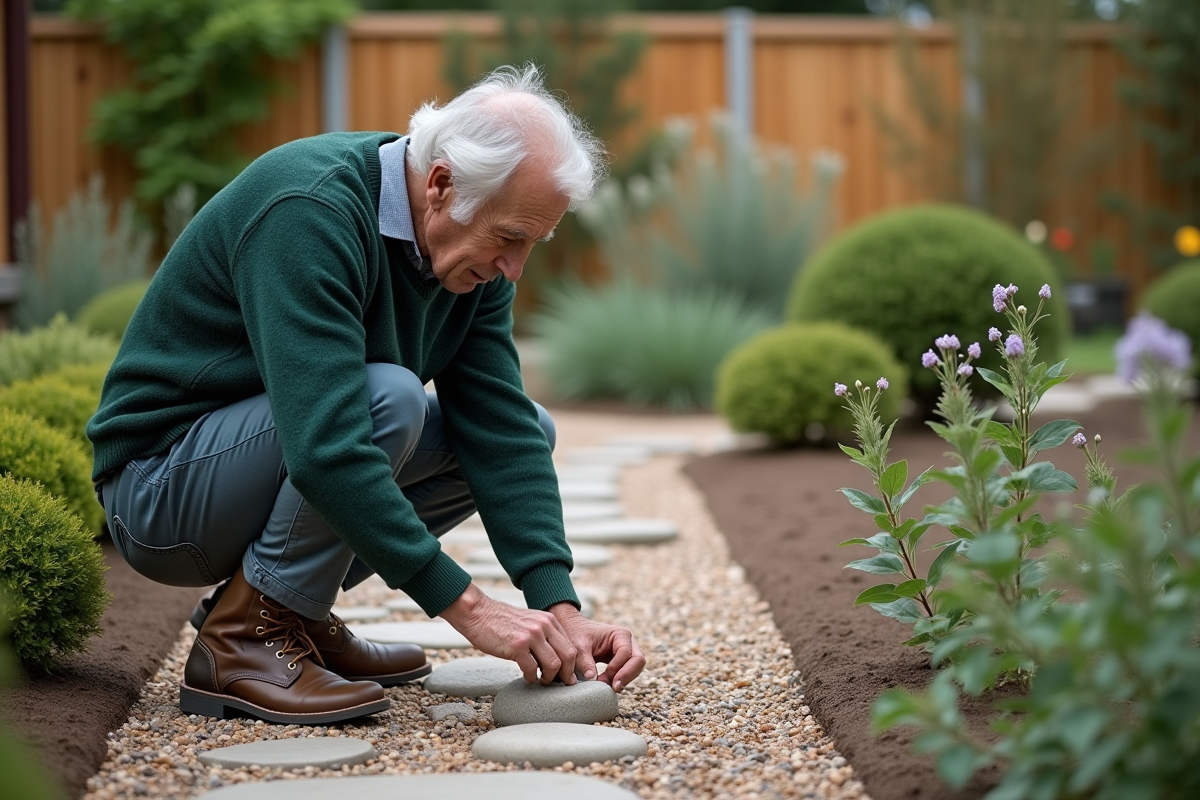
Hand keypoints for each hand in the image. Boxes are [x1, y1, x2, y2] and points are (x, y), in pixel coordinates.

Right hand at [440, 585, 578, 684]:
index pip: (571, 646)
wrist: (478, 613)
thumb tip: (556, 659)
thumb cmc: (502, 622)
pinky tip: (527, 677)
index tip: (568, 676)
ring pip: (554, 664)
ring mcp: (531, 635)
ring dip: (549, 678)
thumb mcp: (530, 622)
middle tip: (562, 684)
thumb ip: (544, 635)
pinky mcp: (517, 646)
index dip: (572, 664)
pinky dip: (531, 677)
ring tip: (542, 680)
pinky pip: (532, 669)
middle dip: (567, 674)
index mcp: (549, 620)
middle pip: (568, 655)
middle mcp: (544, 626)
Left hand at [549, 603, 645, 691]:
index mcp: (620, 634)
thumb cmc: (577, 634)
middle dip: (627, 675)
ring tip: (608, 688)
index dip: (617, 667)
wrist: (574, 630)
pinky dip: (621, 679)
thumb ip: (585, 662)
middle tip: (613, 688)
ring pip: (636, 668)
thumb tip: (593, 679)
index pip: (626, 653)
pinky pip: (629, 672)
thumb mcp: (578, 647)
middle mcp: (628, 642)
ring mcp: (628, 651)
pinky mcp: (623, 660)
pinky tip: (608, 685)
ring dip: (625, 679)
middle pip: (638, 661)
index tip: (603, 679)